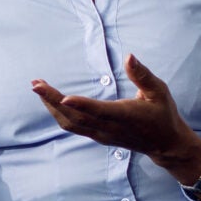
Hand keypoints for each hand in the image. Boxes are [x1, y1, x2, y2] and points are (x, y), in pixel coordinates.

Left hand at [33, 55, 200, 184]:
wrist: (164, 144)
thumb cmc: (162, 113)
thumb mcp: (159, 91)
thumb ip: (142, 75)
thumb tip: (129, 56)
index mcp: (125, 116)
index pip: (100, 111)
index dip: (82, 105)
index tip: (64, 98)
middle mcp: (109, 128)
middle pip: (75, 117)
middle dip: (53, 100)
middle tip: (36, 84)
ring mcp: (101, 135)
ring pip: (70, 124)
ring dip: (51, 106)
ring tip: (38, 88)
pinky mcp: (97, 136)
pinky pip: (72, 126)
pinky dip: (58, 113)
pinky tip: (50, 99)